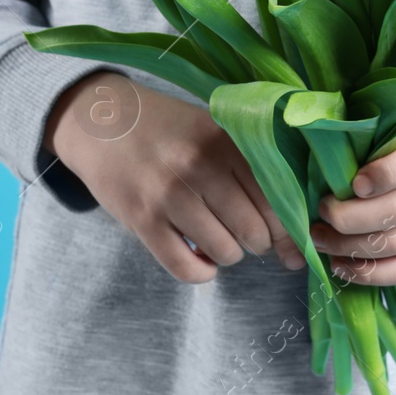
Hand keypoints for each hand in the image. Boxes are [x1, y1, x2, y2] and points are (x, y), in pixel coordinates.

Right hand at [44, 71, 306, 282]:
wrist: (101, 121)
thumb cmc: (168, 130)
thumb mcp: (212, 129)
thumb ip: (251, 165)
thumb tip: (294, 231)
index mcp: (225, 140)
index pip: (276, 196)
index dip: (288, 226)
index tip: (289, 238)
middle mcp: (199, 165)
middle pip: (254, 228)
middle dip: (260, 242)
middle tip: (250, 235)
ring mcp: (168, 194)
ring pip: (225, 251)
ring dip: (230, 255)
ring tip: (220, 240)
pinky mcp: (141, 220)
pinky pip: (186, 268)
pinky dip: (202, 272)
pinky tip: (200, 258)